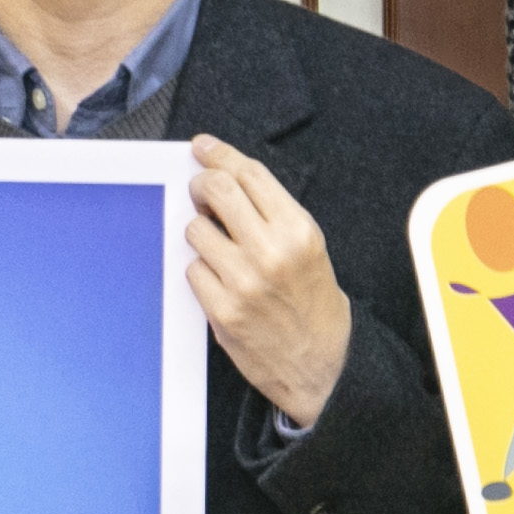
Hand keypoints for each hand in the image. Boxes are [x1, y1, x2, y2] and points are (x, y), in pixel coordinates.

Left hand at [185, 134, 351, 430]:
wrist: (320, 365)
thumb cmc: (313, 302)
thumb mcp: (309, 248)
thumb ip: (271, 214)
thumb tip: (223, 178)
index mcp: (299, 230)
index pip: (249, 174)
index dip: (220, 155)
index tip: (203, 148)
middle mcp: (271, 251)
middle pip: (217, 190)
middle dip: (201, 184)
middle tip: (199, 190)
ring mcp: (243, 281)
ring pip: (196, 229)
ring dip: (199, 231)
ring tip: (218, 247)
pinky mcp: (222, 309)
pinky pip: (192, 268)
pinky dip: (200, 269)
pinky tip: (219, 280)